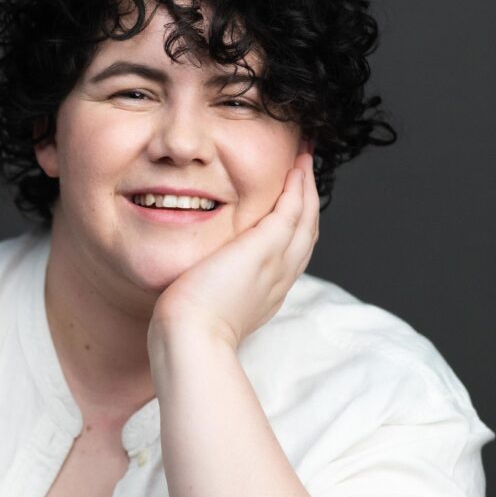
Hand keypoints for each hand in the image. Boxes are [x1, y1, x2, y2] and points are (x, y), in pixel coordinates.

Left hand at [149, 149, 318, 349]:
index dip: (293, 228)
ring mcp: (276, 263)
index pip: (288, 255)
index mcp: (266, 295)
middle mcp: (279, 279)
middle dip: (308, 202)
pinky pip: (292, 210)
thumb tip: (195, 281)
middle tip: (306, 172)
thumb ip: (209, 289)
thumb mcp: (205, 306)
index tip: (289, 206)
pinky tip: (296, 167)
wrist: (191, 337)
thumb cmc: (186, 329)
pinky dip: (298, 187)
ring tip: (305, 159)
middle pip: (306, 235)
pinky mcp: (265, 248)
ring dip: (308, 187)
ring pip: (305, 219)